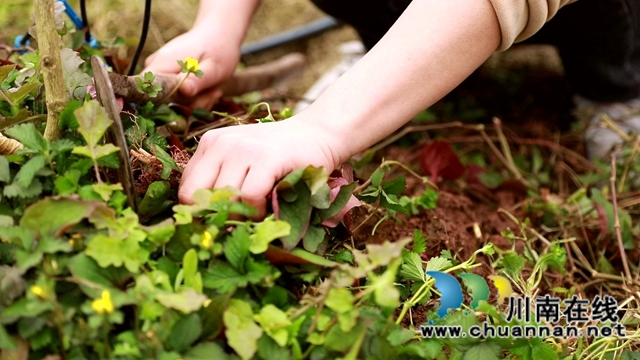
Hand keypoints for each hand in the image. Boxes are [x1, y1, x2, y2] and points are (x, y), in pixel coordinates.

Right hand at [144, 28, 239, 108]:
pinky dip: (195, 98)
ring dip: (196, 101)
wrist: (217, 36)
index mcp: (162, 64)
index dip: (166, 104)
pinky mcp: (166, 78)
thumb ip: (197, 80)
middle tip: (212, 92)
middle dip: (191, 103)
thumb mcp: (213, 68)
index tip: (193, 99)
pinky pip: (177, 97)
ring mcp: (159, 73)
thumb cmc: (217, 49)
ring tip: (213, 89)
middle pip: (163, 101)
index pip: (147, 91)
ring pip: (172, 102)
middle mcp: (154, 68)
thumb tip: (184, 90)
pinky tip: (208, 89)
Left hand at [178, 117, 341, 217]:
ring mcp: (243, 149)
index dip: (199, 213)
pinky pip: (249, 196)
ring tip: (256, 213)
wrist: (318, 134)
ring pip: (223, 199)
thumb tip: (204, 222)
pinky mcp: (266, 158)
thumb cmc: (280, 157)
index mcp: (210, 145)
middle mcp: (221, 144)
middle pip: (198, 197)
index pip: (185, 189)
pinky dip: (257, 210)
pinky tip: (268, 207)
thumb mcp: (243, 163)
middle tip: (237, 223)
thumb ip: (222, 182)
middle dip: (216, 217)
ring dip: (240, 216)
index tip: (218, 222)